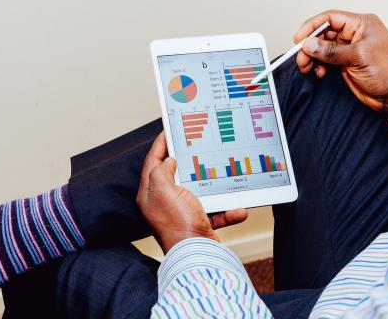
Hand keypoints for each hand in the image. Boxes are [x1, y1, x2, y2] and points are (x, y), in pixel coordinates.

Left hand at [136, 133, 247, 252]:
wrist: (196, 256)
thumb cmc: (177, 223)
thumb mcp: (163, 190)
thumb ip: (161, 171)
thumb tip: (169, 161)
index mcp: (150, 194)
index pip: (152, 162)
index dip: (160, 144)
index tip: (168, 130)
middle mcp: (163, 203)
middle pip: (175, 175)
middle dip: (187, 160)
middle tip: (196, 144)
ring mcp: (182, 213)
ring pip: (198, 191)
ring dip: (213, 186)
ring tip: (222, 173)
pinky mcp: (198, 223)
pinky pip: (215, 211)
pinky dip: (227, 210)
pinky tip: (237, 208)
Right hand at [294, 10, 387, 112]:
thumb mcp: (358, 57)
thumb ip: (332, 51)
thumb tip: (309, 44)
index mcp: (362, 24)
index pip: (331, 18)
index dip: (312, 27)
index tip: (299, 39)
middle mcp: (355, 34)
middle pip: (324, 33)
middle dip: (310, 45)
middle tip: (301, 58)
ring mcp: (350, 50)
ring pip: (323, 48)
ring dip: (312, 57)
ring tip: (307, 67)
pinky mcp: (346, 64)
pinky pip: (326, 61)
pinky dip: (319, 66)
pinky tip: (319, 73)